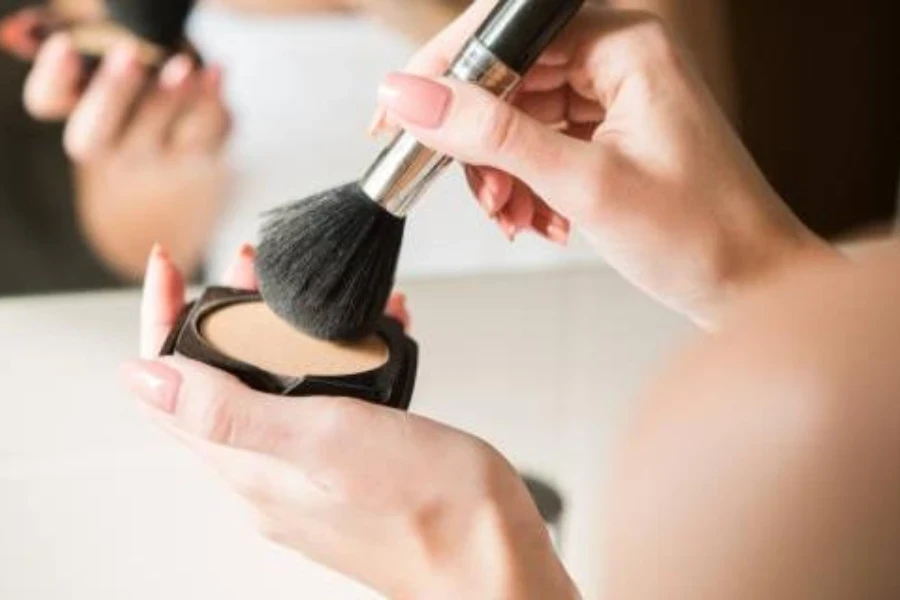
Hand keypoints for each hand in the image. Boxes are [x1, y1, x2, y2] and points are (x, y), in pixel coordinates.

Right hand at [23, 34, 229, 278]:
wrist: (171, 196)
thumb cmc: (142, 108)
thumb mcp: (121, 87)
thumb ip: (106, 65)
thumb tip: (70, 34)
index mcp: (78, 117)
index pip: (47, 100)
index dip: (54, 76)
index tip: (67, 47)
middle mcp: (108, 149)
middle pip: (94, 134)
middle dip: (112, 93)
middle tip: (128, 55)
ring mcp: (152, 162)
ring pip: (155, 135)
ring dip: (169, 101)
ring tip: (184, 68)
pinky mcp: (198, 163)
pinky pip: (204, 136)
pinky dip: (212, 104)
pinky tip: (216, 73)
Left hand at [123, 244, 575, 599]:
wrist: (494, 555)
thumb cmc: (427, 507)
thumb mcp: (325, 441)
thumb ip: (230, 413)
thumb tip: (143, 378)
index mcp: (248, 467)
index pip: (168, 390)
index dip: (159, 321)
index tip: (172, 266)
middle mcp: (267, 473)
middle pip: (214, 381)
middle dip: (222, 314)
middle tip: (250, 268)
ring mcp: (307, 470)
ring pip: (269, 386)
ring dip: (277, 332)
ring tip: (310, 293)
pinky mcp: (347, 464)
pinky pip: (320, 400)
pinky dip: (331, 359)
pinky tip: (370, 336)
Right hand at [370, 3, 837, 326]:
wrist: (752, 286)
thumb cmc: (701, 236)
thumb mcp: (585, 184)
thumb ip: (493, 136)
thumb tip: (411, 96)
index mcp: (627, 44)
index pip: (507, 32)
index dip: (446, 72)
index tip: (400, 114)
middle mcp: (621, 57)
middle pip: (509, 77)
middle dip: (480, 141)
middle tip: (479, 191)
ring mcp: (615, 95)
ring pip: (519, 115)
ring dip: (502, 171)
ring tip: (515, 216)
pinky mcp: (611, 131)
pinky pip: (541, 142)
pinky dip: (527, 183)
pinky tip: (540, 219)